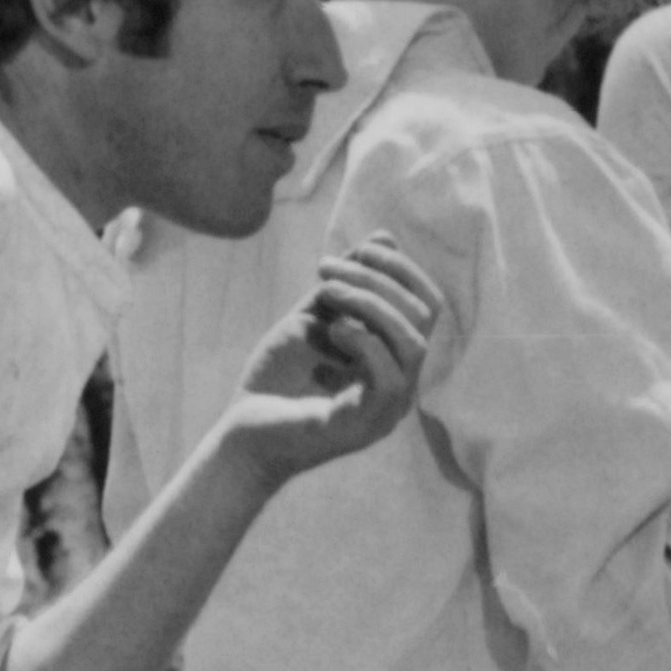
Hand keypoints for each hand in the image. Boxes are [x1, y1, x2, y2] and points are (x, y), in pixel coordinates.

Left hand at [228, 233, 441, 477]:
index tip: (361, 249)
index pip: (427, 305)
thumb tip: (383, 237)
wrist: (243, 432)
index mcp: (395, 359)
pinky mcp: (366, 425)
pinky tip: (331, 331)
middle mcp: (402, 385)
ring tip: (324, 292)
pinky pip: (389, 377)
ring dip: (369, 304)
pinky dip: (364, 343)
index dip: (402, 270)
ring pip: (413, 343)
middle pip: (422, 317)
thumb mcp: (315, 318)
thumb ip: (348, 285)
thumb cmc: (278, 380)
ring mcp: (388, 408)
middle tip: (325, 270)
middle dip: (377, 280)